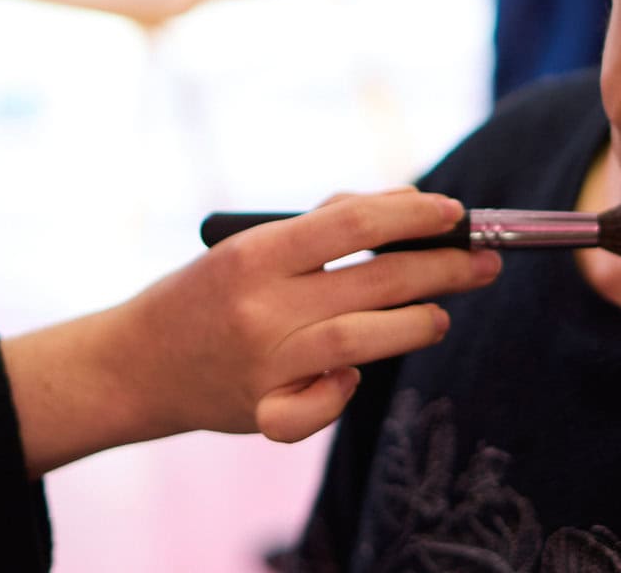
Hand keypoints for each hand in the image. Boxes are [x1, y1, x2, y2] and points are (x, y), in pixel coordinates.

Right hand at [2, 190, 500, 475]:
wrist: (136, 363)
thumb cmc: (208, 293)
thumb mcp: (250, 244)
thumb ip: (320, 226)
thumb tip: (405, 206)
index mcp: (258, 252)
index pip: (354, 221)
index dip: (414, 215)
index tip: (456, 212)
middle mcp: (261, 307)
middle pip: (376, 281)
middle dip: (443, 269)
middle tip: (485, 262)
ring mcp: (264, 364)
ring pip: (365, 341)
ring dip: (417, 325)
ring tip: (441, 316)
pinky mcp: (263, 413)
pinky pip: (326, 404)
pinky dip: (348, 390)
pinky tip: (357, 375)